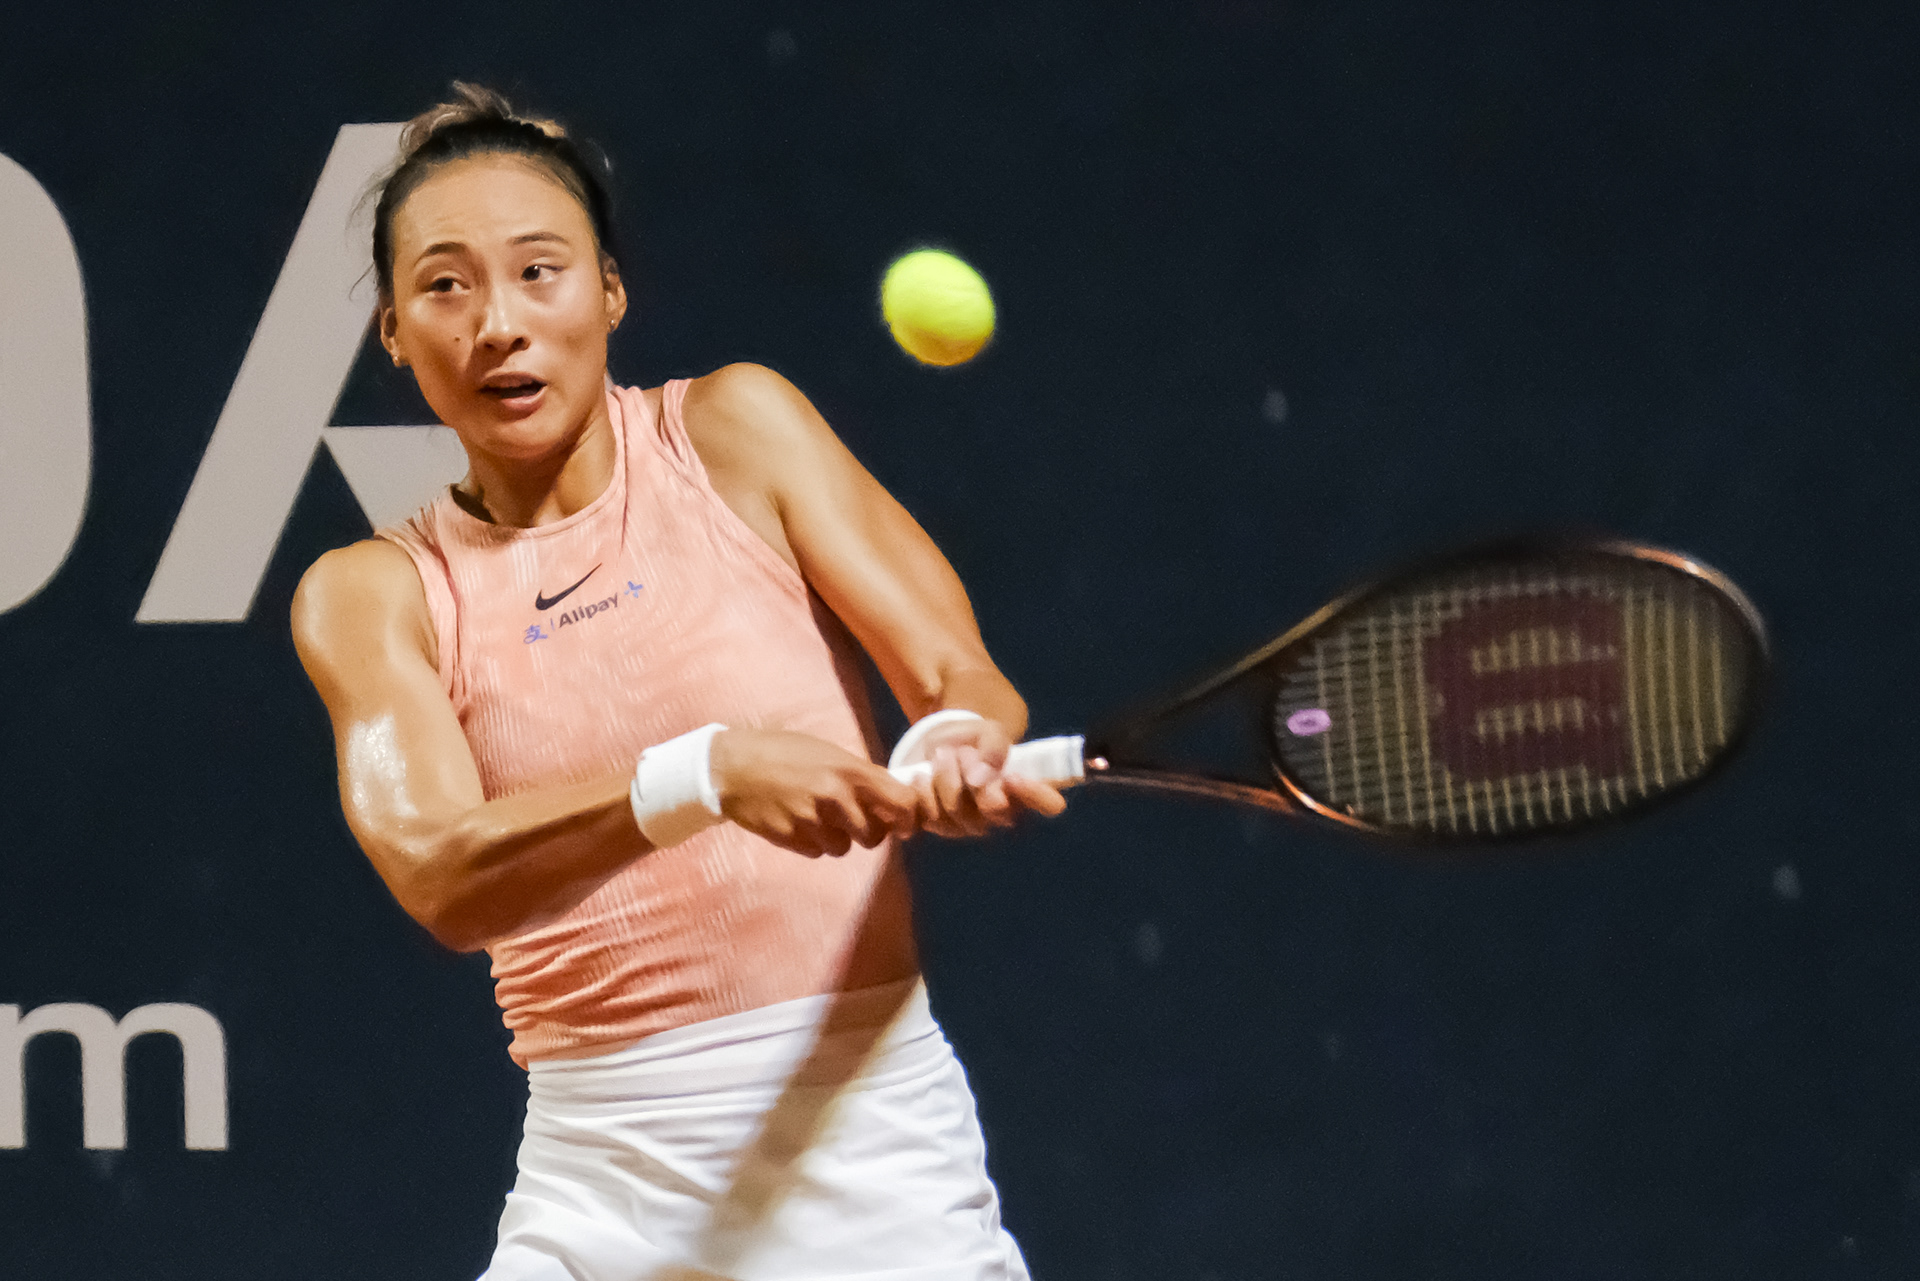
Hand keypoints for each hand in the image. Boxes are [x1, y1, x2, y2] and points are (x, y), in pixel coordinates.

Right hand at [709, 728, 919, 856]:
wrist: (732, 767)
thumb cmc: (783, 752)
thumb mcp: (828, 752)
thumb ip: (860, 775)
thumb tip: (892, 795)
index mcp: (850, 771)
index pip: (901, 804)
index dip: (909, 818)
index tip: (905, 822)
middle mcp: (835, 798)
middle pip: (874, 835)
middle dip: (868, 830)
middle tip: (853, 817)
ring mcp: (812, 821)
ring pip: (844, 847)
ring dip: (838, 837)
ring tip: (817, 814)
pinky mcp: (791, 839)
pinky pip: (817, 852)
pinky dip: (813, 842)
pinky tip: (797, 820)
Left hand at [911, 718, 1067, 838]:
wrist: (946, 746)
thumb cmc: (979, 740)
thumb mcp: (990, 731)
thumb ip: (993, 748)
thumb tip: (980, 778)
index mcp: (1026, 790)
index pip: (1050, 803)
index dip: (1035, 794)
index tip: (1012, 775)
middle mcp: (1005, 814)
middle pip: (994, 810)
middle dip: (975, 774)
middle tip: (964, 752)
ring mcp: (975, 825)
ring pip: (959, 812)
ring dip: (946, 778)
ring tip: (942, 755)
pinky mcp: (946, 827)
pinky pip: (933, 818)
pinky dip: (925, 793)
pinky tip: (923, 777)